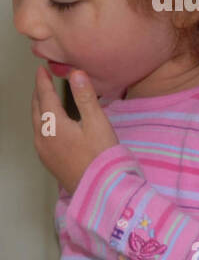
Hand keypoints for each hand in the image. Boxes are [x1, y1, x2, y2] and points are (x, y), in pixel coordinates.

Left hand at [31, 67, 119, 194]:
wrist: (100, 190)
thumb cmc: (102, 157)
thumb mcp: (98, 123)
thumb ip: (85, 97)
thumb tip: (75, 73)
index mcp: (53, 125)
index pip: (45, 96)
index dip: (43, 81)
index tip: (41, 69)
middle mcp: (43, 137)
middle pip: (36, 109)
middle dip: (38, 93)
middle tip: (42, 81)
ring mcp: (44, 150)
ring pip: (36, 123)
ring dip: (39, 108)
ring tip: (45, 99)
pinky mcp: (49, 161)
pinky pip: (40, 135)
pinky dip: (42, 122)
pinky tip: (51, 125)